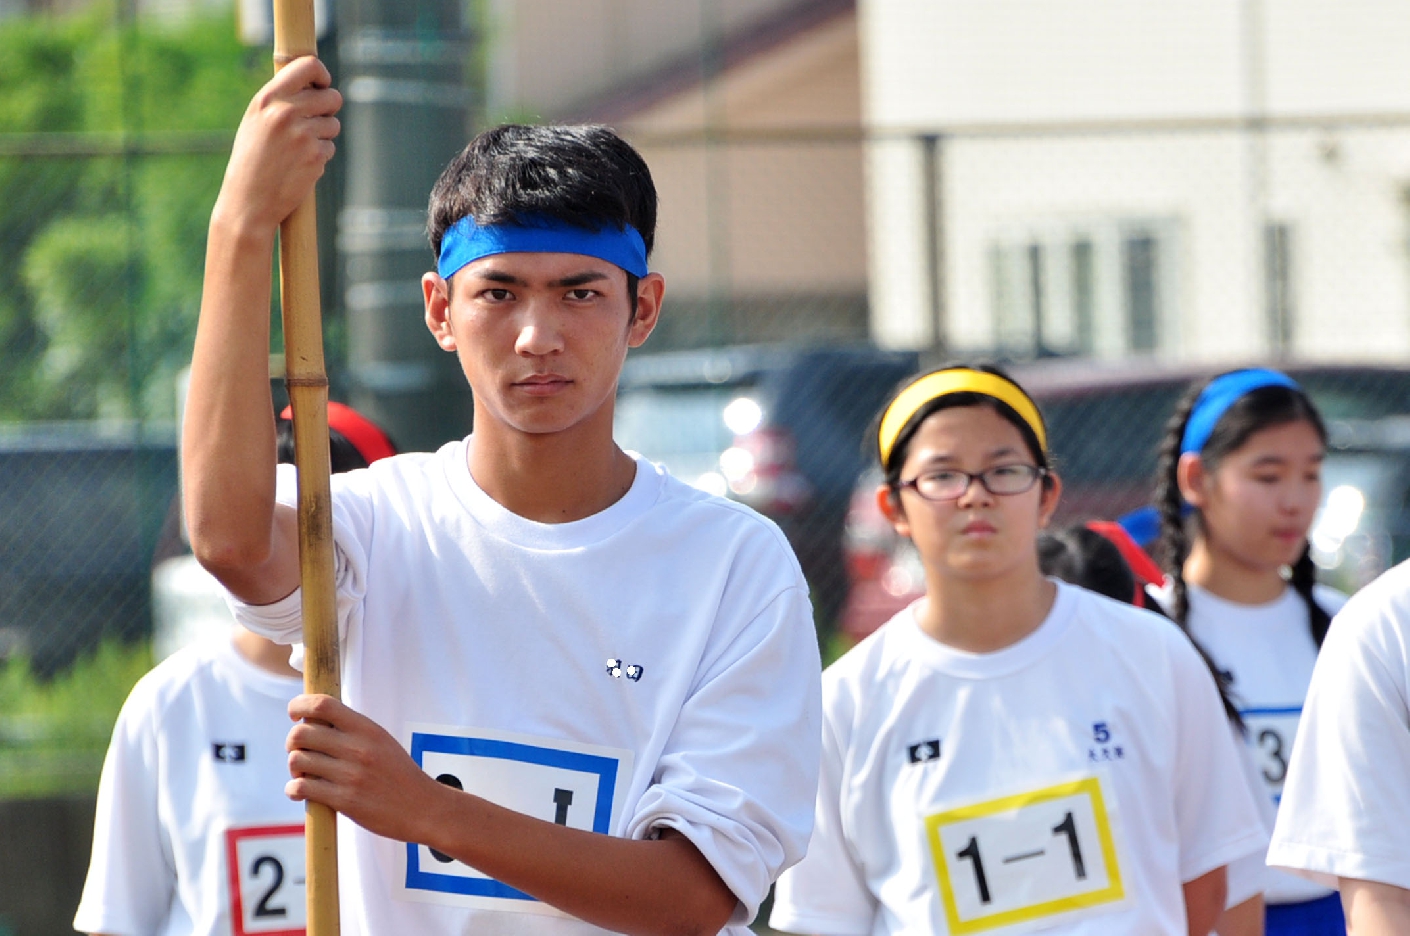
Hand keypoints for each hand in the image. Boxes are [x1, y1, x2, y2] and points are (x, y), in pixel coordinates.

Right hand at [214, 56, 340, 234]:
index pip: (307, 66)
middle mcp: (285, 113)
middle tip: (316, 119)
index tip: (322, 83)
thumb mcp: (256, 121)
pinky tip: (299, 165)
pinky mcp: (316, 156)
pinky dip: (320, 155)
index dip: (321, 73)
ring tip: (298, 148)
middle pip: (332, 96)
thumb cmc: (251, 160)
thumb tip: (314, 85)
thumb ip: (281, 100)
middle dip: (329, 108)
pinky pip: (330, 147)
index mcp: (268, 99)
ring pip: (333, 124)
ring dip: (323, 134)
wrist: (248, 201)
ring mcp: (303, 135)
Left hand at [285, 693, 439, 843]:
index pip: (322, 705)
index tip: (294, 713)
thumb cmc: (399, 774)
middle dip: (292, 742)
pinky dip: (293, 790)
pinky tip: (301, 791)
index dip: (299, 705)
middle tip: (299, 751)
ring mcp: (350, 775)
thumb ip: (352, 730)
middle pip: (301, 732)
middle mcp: (357, 748)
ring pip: (297, 761)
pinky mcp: (344, 800)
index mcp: (367, 728)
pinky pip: (301, 788)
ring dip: (294, 768)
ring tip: (303, 775)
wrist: (422, 808)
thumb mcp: (381, 741)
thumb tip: (313, 721)